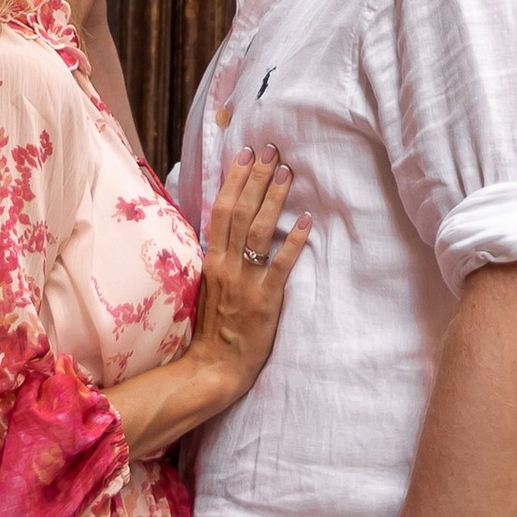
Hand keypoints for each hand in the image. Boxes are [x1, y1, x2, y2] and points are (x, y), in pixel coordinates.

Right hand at [192, 152, 309, 404]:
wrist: (215, 366)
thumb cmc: (213, 327)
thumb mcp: (207, 285)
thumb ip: (217, 256)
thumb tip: (229, 227)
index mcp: (210, 260)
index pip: (221, 209)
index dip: (234, 180)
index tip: (245, 154)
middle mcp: (225, 265)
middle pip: (240, 211)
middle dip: (256, 178)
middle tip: (270, 150)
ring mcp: (245, 281)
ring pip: (258, 230)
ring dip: (274, 199)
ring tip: (287, 172)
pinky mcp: (265, 299)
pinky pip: (281, 265)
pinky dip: (293, 241)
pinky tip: (308, 221)